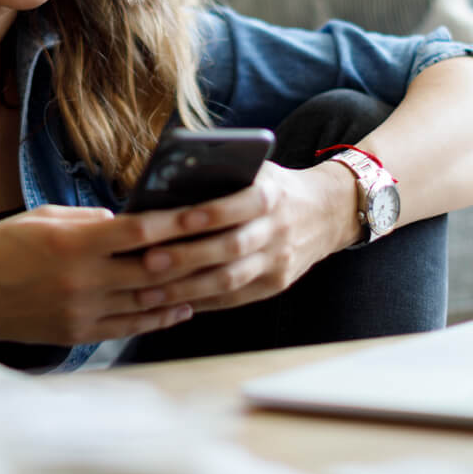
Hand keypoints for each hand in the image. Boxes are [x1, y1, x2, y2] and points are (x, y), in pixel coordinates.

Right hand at [0, 204, 202, 347]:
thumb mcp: (41, 218)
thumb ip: (87, 220)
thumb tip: (125, 221)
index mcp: (73, 243)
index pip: (138, 232)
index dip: (175, 222)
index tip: (204, 211)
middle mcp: (83, 280)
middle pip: (152, 269)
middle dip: (191, 256)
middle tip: (224, 244)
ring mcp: (82, 310)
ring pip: (148, 301)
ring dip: (184, 290)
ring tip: (214, 277)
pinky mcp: (79, 333)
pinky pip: (130, 325)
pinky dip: (160, 317)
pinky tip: (182, 307)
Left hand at [129, 161, 357, 313]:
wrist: (326, 213)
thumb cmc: (272, 186)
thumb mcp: (257, 170)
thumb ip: (222, 175)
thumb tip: (166, 184)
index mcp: (273, 195)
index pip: (243, 205)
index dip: (212, 213)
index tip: (176, 219)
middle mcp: (278, 230)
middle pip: (231, 248)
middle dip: (187, 256)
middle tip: (147, 261)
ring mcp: (278, 262)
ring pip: (230, 281)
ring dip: (186, 289)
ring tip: (147, 291)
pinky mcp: (275, 285)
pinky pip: (234, 298)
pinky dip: (200, 302)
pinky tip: (170, 303)